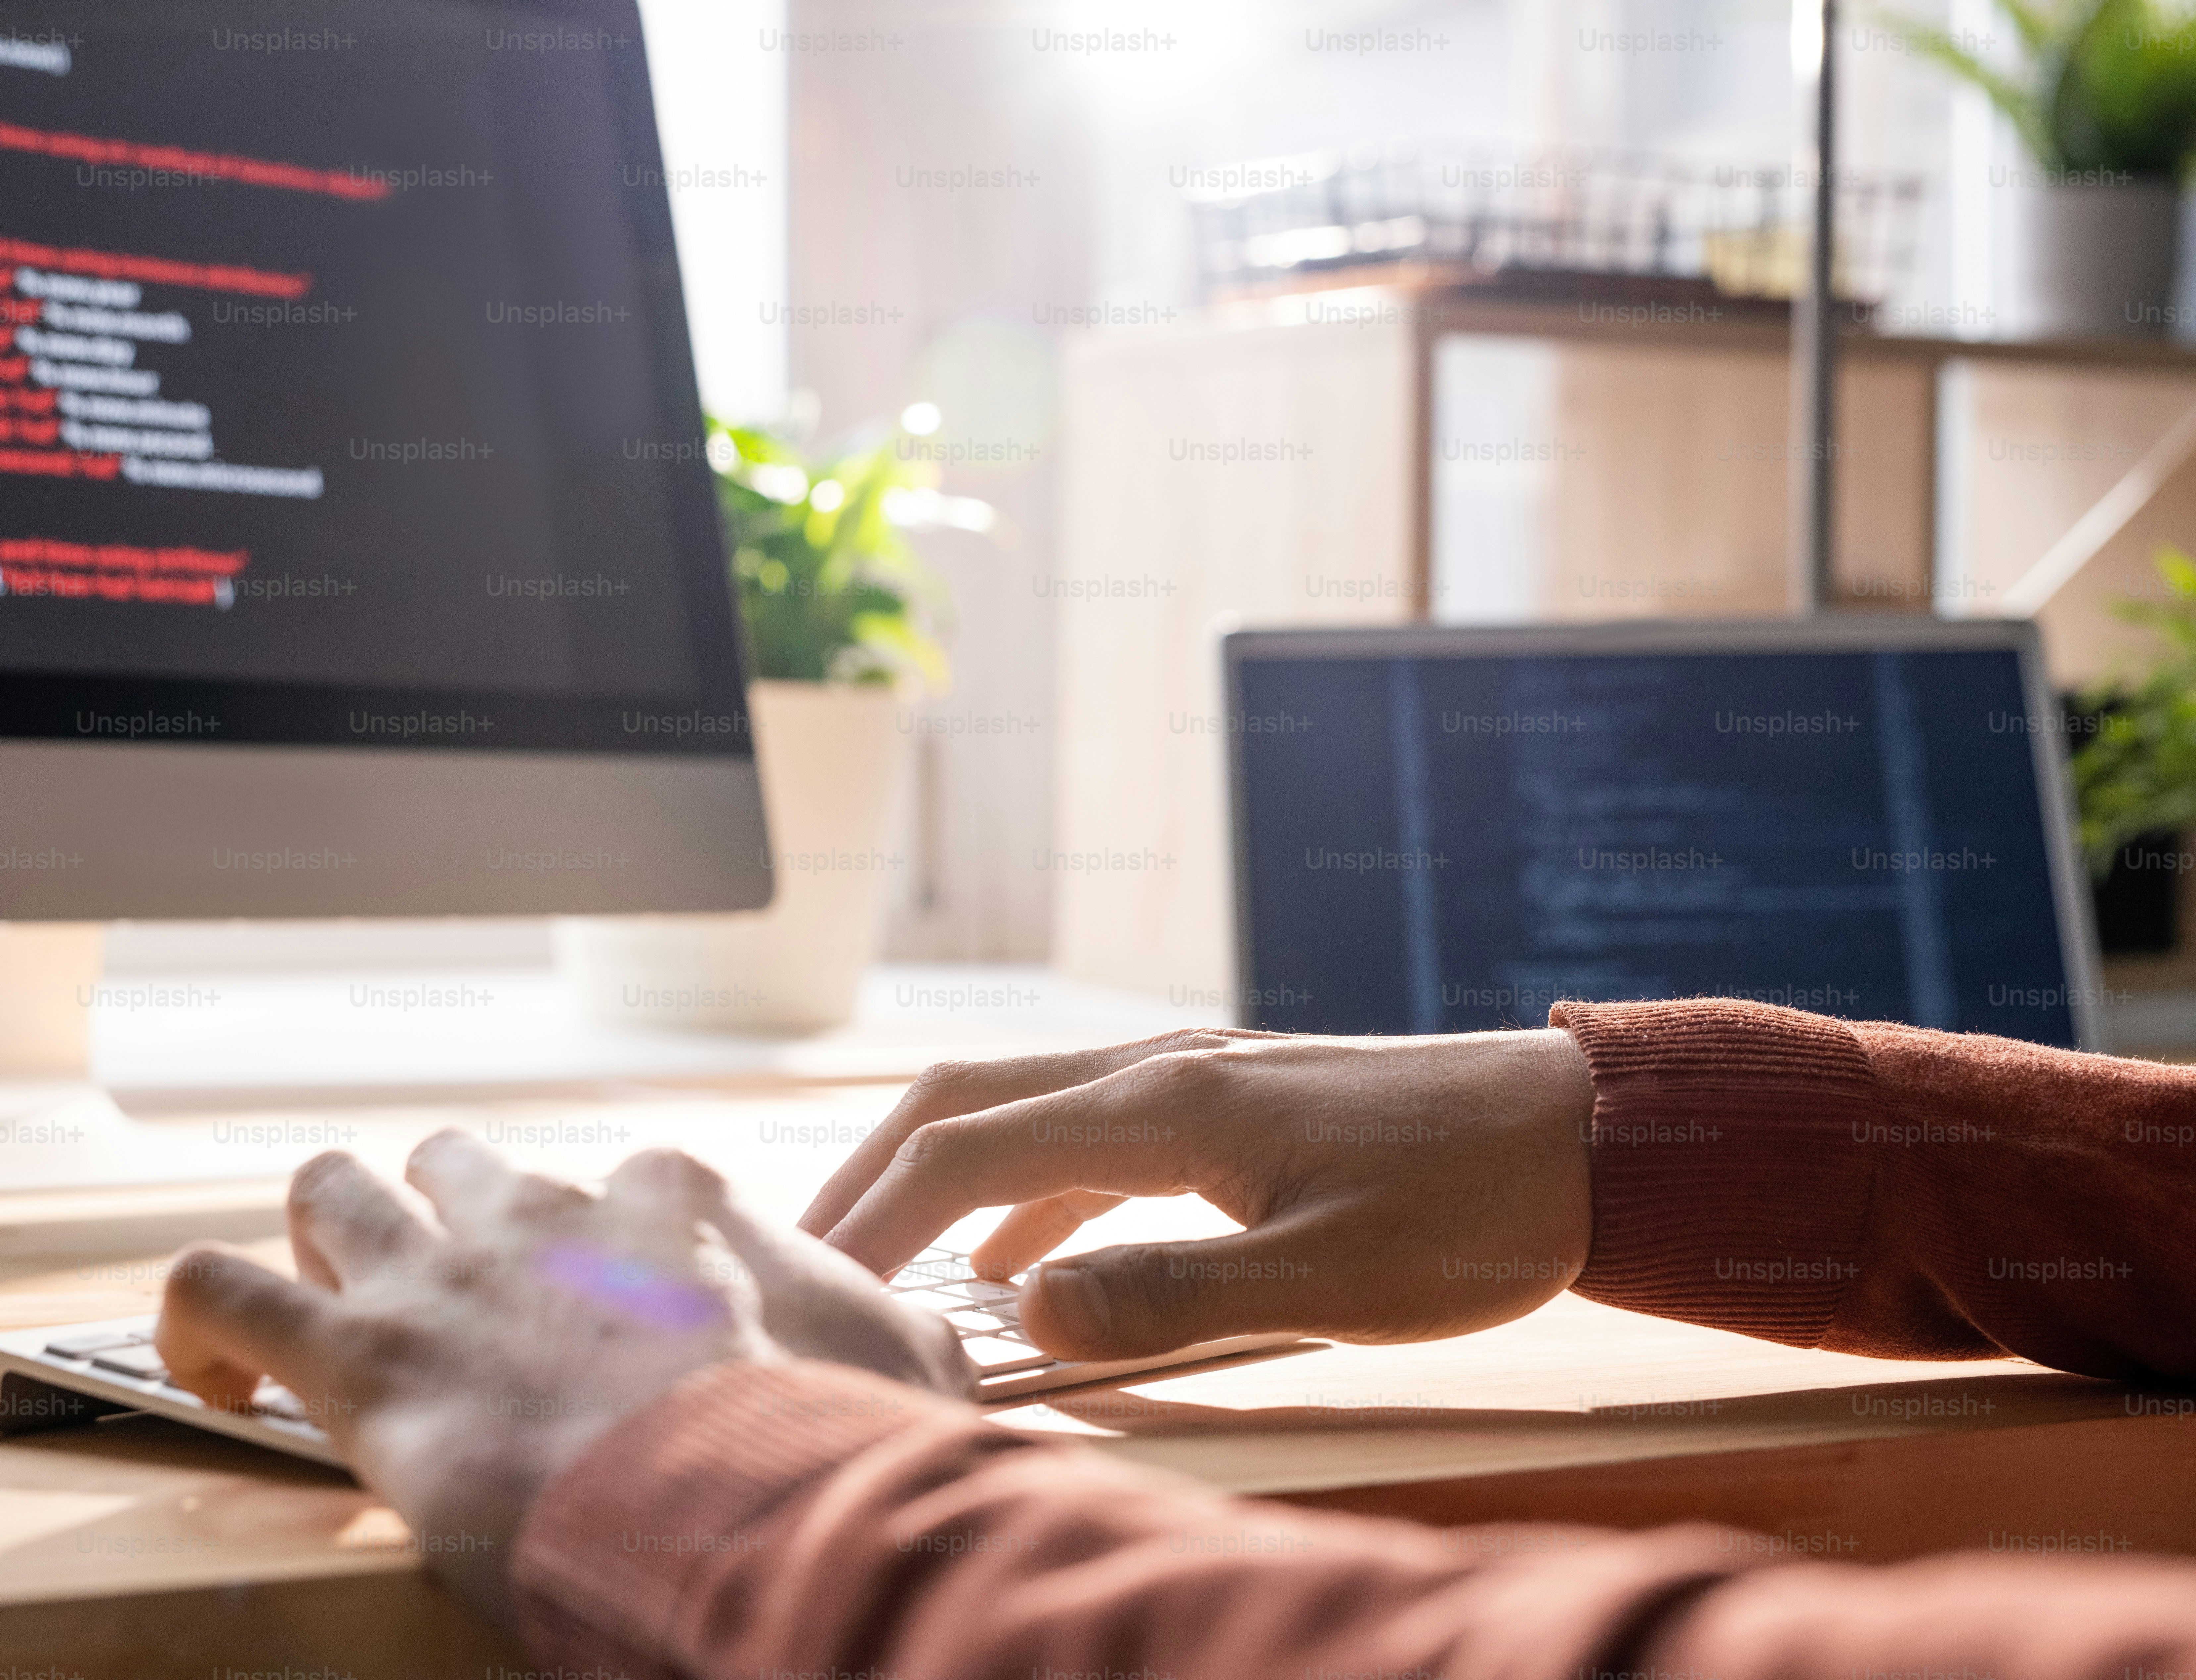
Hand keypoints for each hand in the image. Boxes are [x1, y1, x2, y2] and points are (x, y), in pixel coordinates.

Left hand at [155, 1133, 970, 1625]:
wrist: (729, 1502)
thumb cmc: (820, 1443)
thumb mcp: (906, 1367)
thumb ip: (899, 1338)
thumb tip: (933, 1359)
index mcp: (672, 1204)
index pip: (625, 1183)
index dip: (610, 1243)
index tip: (617, 1313)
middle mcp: (543, 1210)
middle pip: (457, 1161)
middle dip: (445, 1210)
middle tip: (457, 1297)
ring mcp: (438, 1272)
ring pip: (332, 1187)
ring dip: (328, 1235)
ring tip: (334, 1309)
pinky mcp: (353, 1352)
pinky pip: (217, 1289)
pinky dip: (201, 1317)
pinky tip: (217, 1377)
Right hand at [798, 1027, 1595, 1359]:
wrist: (1585, 1138)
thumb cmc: (1470, 1213)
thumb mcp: (1328, 1279)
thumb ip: (1170, 1296)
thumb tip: (1026, 1313)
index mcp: (1167, 1109)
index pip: (967, 1151)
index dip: (873, 1216)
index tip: (807, 1281)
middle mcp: (1160, 1071)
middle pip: (965, 1101)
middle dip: (871, 1174)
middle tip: (799, 1253)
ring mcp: (1192, 1078)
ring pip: (1018, 1110)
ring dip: (937, 1176)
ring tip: (880, 1255)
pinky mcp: (1226, 1104)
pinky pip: (1084, 1137)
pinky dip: (1022, 1192)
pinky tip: (1017, 1262)